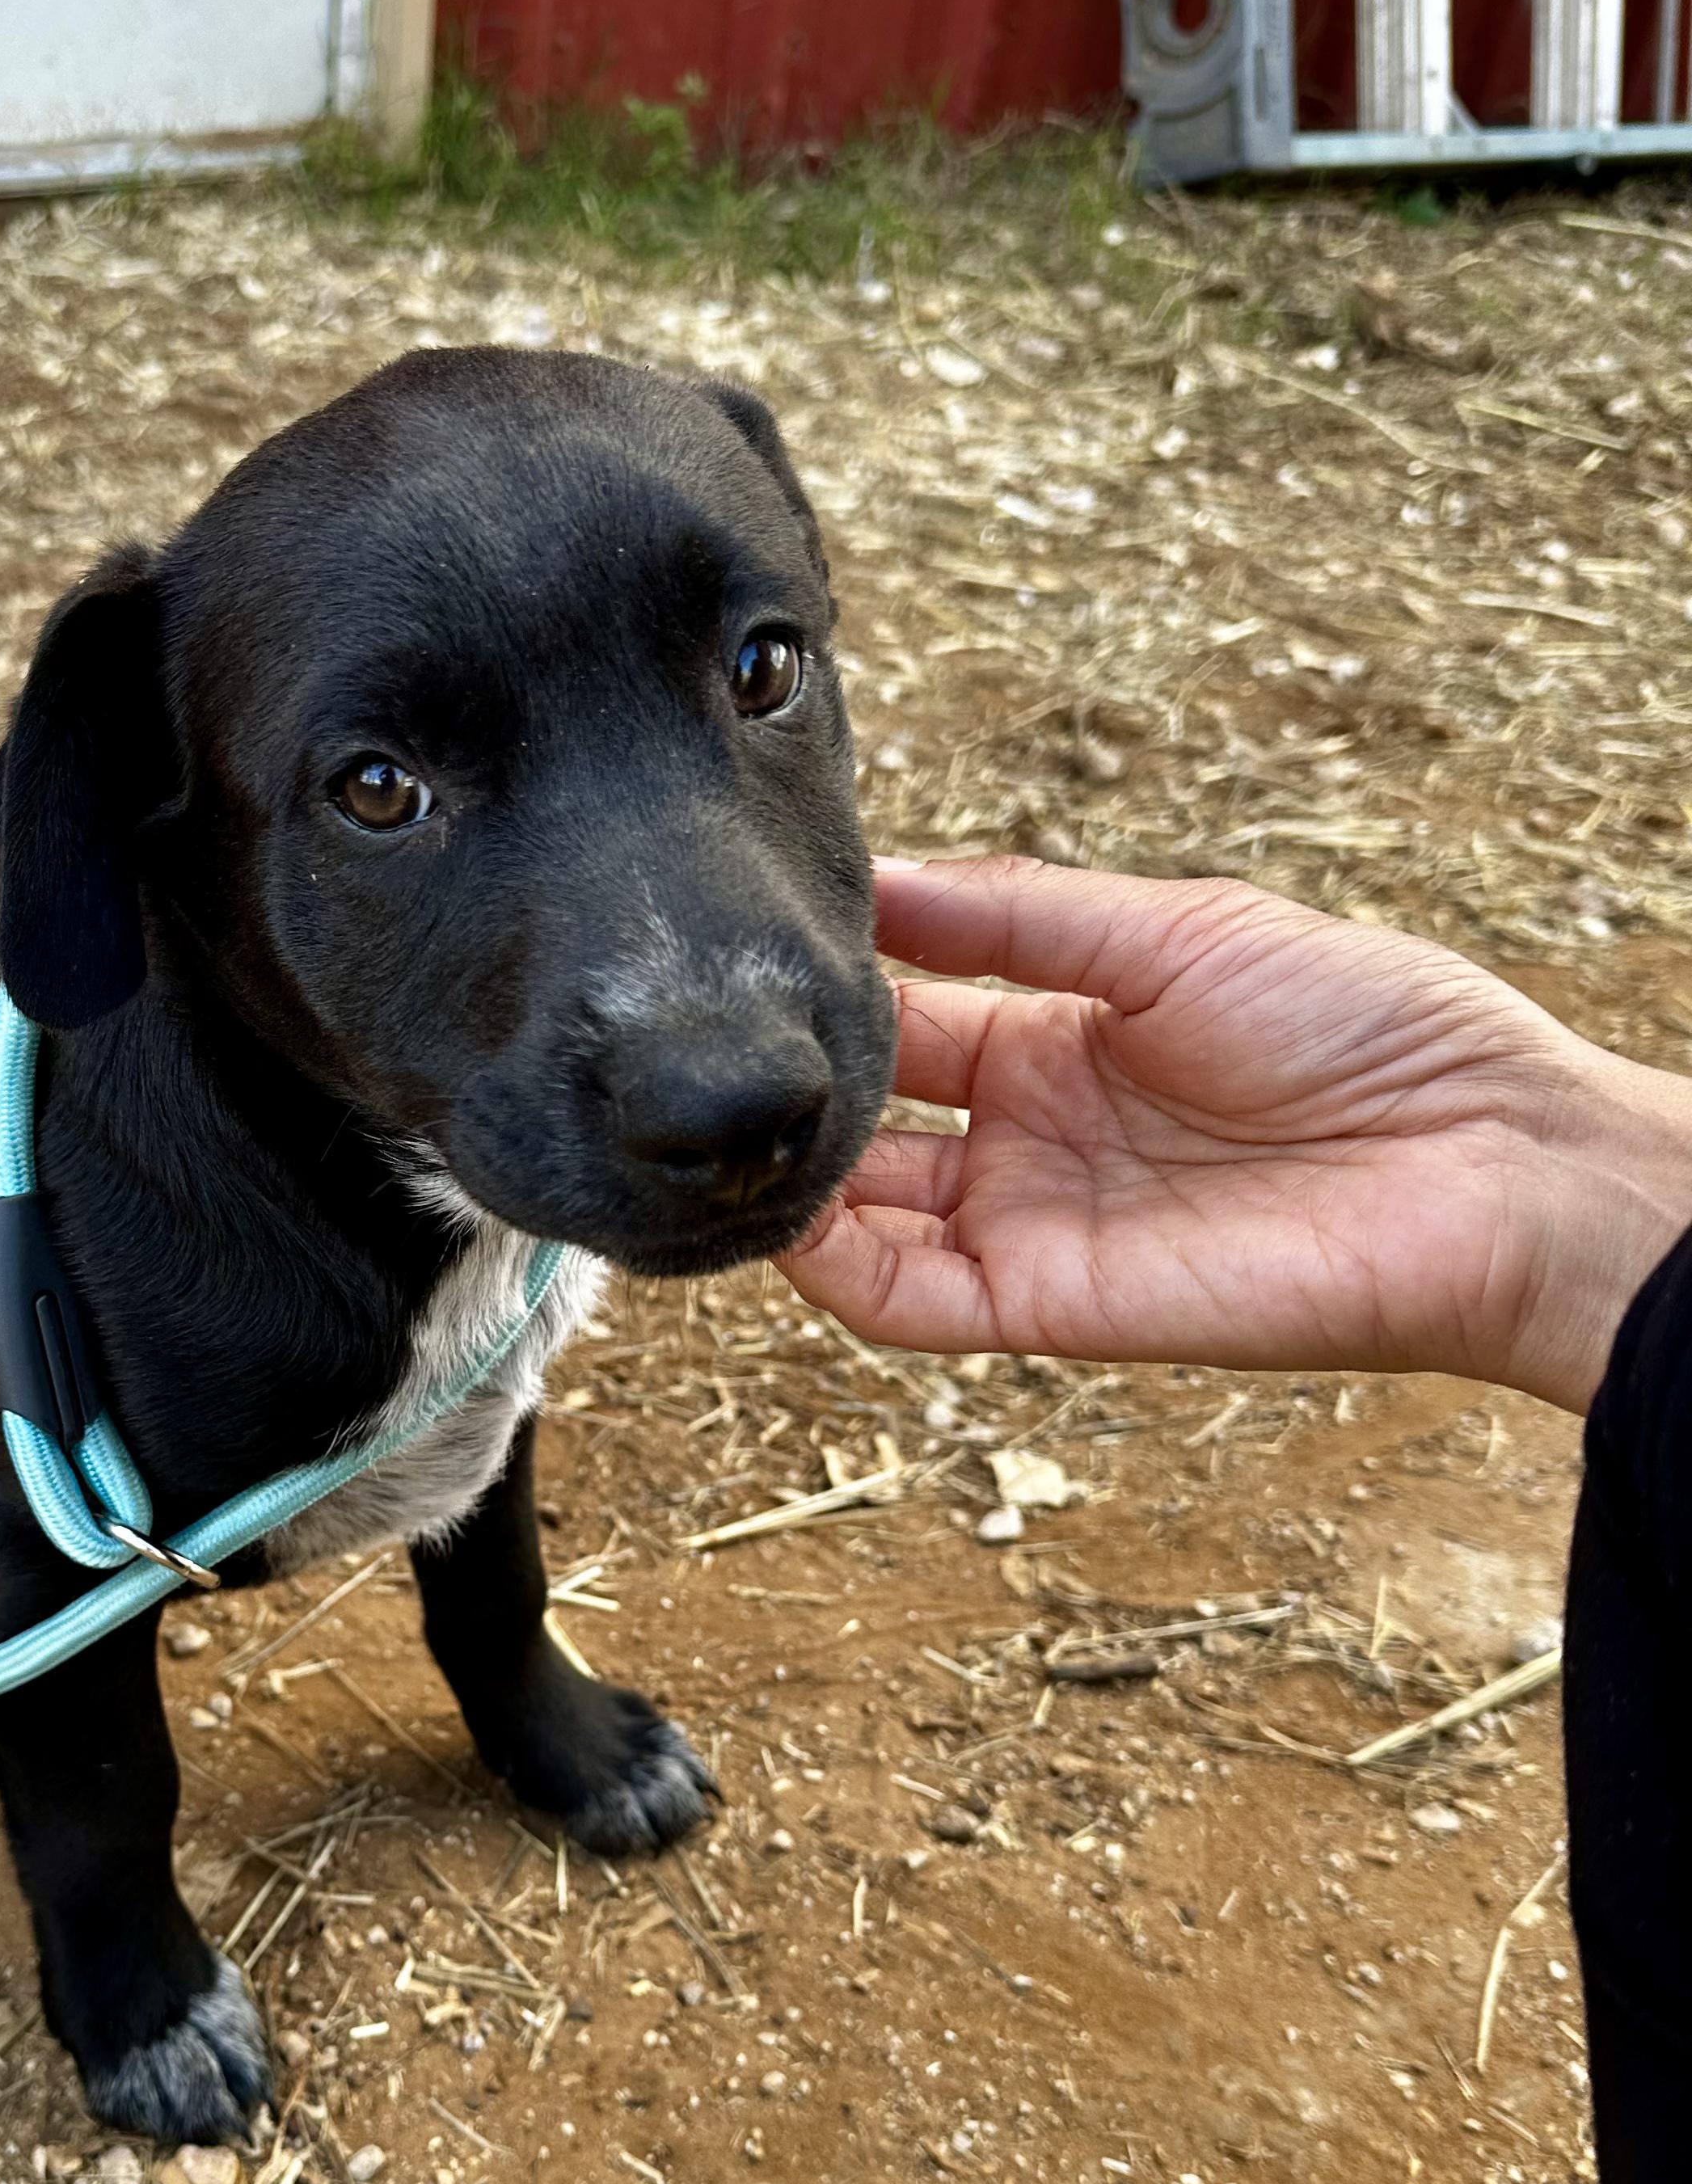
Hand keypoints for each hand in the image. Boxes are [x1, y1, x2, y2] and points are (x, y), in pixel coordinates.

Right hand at [783, 854, 1691, 1414]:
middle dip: (784, 1091)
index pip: (905, 1017)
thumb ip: (1019, 913)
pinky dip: (830, 1269)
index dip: (830, 990)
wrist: (1483, 1164)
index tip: (746, 950)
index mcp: (1058, 1039)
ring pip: (860, 1216)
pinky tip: (782, 1218)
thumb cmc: (1371, 1028)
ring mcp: (1033, 1222)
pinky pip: (906, 1301)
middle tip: (700, 1049)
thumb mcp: (1176, 931)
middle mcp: (1031, 1136)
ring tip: (714, 1130)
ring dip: (784, 1180)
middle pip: (865, 1121)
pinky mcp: (1049, 1304)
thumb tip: (880, 879)